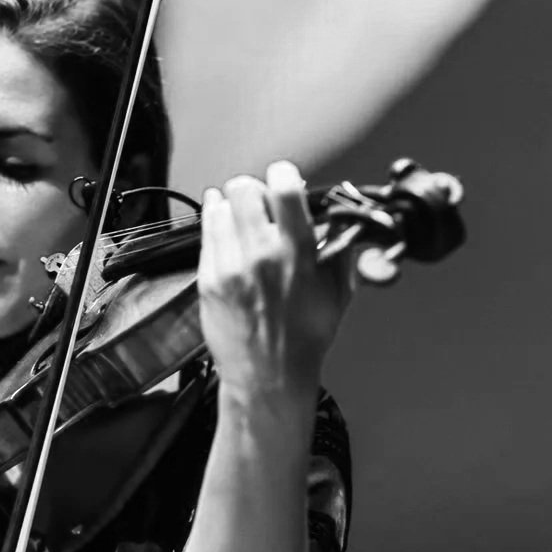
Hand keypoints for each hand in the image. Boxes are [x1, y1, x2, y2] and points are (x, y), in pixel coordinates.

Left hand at [197, 159, 353, 418]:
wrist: (269, 377)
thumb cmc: (305, 339)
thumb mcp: (338, 292)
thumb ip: (341, 250)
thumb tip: (345, 222)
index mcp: (297, 254)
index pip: (284, 188)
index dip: (284, 174)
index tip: (286, 179)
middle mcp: (260, 256)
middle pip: (244, 188)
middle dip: (256, 191)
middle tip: (264, 206)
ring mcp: (230, 266)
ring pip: (221, 206)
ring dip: (234, 207)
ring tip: (245, 221)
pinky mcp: (208, 278)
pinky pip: (206, 232)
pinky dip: (216, 224)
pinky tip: (228, 231)